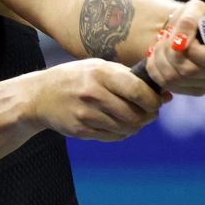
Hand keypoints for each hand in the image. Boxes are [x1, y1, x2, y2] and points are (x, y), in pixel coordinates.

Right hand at [26, 59, 162, 141]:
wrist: (40, 96)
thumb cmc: (77, 78)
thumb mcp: (99, 67)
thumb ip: (130, 78)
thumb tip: (164, 96)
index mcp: (100, 73)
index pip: (137, 91)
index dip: (153, 100)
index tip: (157, 102)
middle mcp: (93, 94)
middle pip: (134, 114)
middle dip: (148, 116)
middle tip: (150, 113)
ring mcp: (85, 114)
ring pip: (126, 128)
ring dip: (136, 126)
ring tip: (134, 118)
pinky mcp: (80, 130)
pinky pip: (112, 137)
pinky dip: (122, 133)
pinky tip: (119, 125)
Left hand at [143, 0, 204, 94]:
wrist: (185, 32)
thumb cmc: (194, 19)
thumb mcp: (193, 9)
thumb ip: (188, 22)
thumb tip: (181, 42)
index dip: (191, 50)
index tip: (178, 36)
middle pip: (191, 71)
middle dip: (169, 52)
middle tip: (164, 38)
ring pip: (176, 79)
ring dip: (160, 59)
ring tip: (160, 45)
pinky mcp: (198, 90)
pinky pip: (170, 85)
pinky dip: (157, 70)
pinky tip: (160, 57)